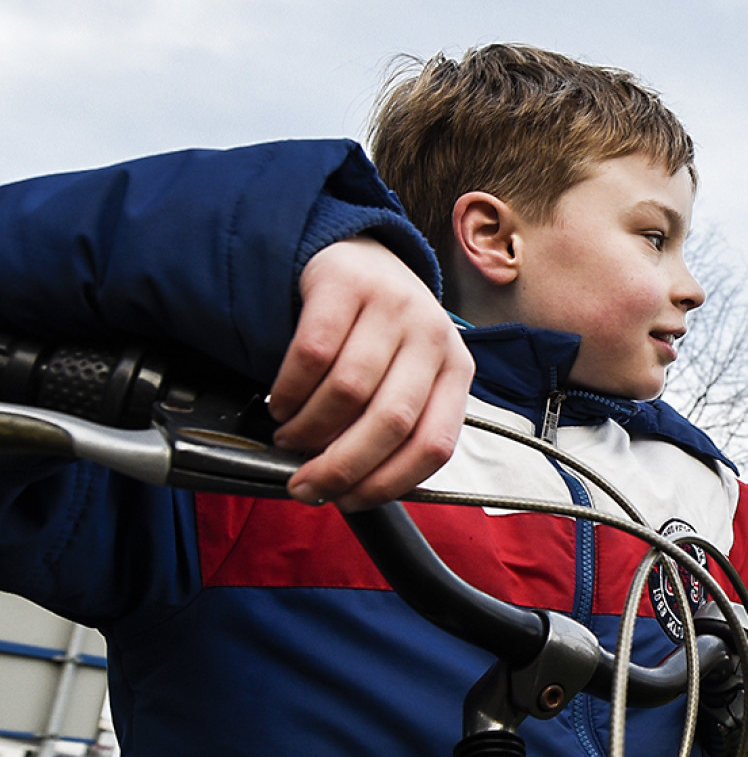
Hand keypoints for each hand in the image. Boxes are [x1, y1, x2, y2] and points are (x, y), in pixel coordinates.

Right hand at [269, 237, 473, 508]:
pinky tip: (281, 402)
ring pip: (348, 391)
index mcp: (457, 371)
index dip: (389, 482)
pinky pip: (312, 353)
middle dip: (340, 466)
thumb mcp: (408, 376)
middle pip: (390, 422)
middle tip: (305, 484)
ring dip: (308, 429)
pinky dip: (289, 390)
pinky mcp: (347, 284)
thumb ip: (395, 424)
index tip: (350, 501)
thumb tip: (352, 487)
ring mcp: (393, 306)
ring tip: (290, 437)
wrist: (359, 255)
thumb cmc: (381, 333)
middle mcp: (432, 336)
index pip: (435, 444)